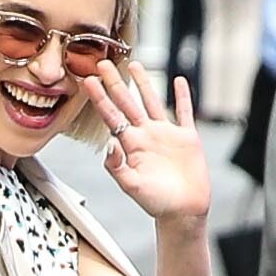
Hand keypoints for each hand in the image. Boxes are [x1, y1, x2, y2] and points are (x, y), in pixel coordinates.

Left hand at [83, 61, 211, 223]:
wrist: (183, 212)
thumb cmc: (157, 204)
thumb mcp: (131, 186)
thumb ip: (117, 165)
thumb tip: (110, 142)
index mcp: (131, 146)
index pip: (112, 116)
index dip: (100, 98)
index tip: (88, 80)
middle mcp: (146, 136)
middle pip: (128, 103)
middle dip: (115, 83)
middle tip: (103, 63)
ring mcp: (166, 135)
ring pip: (152, 102)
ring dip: (144, 83)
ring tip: (134, 64)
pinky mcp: (187, 138)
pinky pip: (184, 112)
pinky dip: (183, 96)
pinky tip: (179, 81)